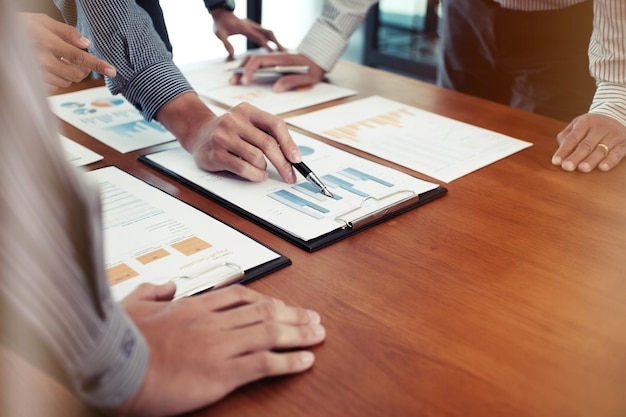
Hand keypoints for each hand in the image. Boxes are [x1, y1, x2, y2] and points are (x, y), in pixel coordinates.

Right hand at [20, 13, 115, 91]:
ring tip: (60, 61)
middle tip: (81, 62)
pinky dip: (59, 79)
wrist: (3, 37)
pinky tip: (51, 68)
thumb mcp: (42, 21)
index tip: (112, 70)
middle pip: (76, 74)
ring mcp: (37, 73)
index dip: (97, 65)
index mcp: (47, 43)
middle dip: (83, 70)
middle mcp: (42, 60)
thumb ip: (66, 32)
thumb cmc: (22, 26)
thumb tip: (86, 44)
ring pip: (67, 82)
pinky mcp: (33, 82)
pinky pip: (55, 87)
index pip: (79, 57)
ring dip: (70, 74)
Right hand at [116, 283, 324, 415]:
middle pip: (264, 312)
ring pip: (271, 333)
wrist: (116, 370)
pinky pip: (265, 363)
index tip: (283, 305)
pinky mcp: (223, 372)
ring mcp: (220, 346)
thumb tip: (164, 285)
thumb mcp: (131, 306)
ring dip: (299, 334)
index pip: (241, 297)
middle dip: (293, 315)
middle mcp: (213, 322)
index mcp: (194, 307)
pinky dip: (289, 362)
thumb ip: (151, 292)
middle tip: (313, 318)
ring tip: (318, 334)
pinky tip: (305, 361)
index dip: (268, 301)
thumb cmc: (121, 341)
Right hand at [155, 92, 300, 182]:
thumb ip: (267, 134)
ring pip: (257, 157)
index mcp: (247, 110)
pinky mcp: (216, 153)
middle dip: (283, 163)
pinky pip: (244, 167)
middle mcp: (234, 120)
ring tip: (261, 169)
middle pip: (268, 144)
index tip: (296, 159)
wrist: (197, 133)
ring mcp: (223, 136)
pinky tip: (257, 174)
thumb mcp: (247, 124)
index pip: (275, 124)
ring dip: (264, 168)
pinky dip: (255, 175)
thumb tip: (292, 155)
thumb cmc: (228, 132)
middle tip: (289, 175)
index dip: (289, 143)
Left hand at [211, 9, 284, 58]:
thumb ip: (226, 44)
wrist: (220, 13)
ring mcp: (253, 26)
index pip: (259, 38)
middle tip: (284, 52)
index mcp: (245, 28)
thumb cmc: (220, 24)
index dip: (267, 46)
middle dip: (277, 42)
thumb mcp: (220, 34)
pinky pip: (265, 32)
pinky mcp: (253, 27)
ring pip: (268, 32)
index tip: (274, 54)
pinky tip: (275, 46)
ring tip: (283, 50)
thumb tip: (231, 54)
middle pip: (268, 33)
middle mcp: (251, 26)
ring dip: (276, 41)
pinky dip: (272, 39)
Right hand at [231, 53, 326, 92]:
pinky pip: (259, 64)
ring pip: (253, 60)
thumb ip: (292, 81)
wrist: (320, 57)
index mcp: (281, 59)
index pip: (259, 61)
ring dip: (243, 69)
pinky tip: (246, 78)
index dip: (250, 70)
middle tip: (233, 82)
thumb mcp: (307, 77)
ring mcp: (274, 58)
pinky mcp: (275, 62)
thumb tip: (276, 88)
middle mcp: (275, 57)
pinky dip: (249, 69)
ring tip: (236, 80)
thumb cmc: (315, 67)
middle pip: (252, 59)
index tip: (245, 81)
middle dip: (241, 70)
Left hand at [552, 113, 625, 171]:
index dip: (563, 151)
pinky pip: (617, 153)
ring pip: (601, 150)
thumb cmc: (590, 126)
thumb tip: (561, 152)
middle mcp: (600, 127)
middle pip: (586, 145)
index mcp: (586, 122)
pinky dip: (610, 161)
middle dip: (576, 157)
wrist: (616, 116)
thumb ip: (566, 137)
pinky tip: (603, 167)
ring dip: (591, 160)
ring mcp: (613, 135)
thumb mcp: (576, 126)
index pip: (572, 138)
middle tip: (567, 167)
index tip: (556, 162)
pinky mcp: (624, 143)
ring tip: (582, 168)